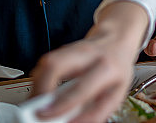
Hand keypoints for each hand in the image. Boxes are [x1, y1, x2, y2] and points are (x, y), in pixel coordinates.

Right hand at [30, 1, 148, 122]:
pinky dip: (39, 79)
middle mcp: (90, 54)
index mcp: (108, 69)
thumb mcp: (116, 92)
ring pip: (48, 62)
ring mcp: (75, 48)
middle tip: (37, 108)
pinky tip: (43, 90)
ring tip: (38, 102)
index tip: (49, 117)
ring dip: (37, 85)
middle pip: (56, 65)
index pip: (81, 89)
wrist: (118, 39)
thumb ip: (97, 111)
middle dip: (41, 89)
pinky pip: (46, 63)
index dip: (62, 105)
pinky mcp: (64, 48)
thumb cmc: (117, 69)